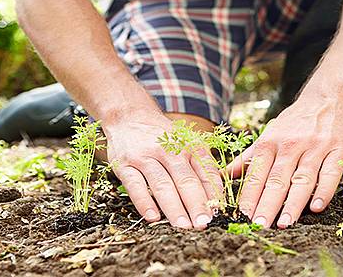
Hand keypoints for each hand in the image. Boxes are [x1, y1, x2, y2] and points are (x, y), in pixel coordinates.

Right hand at [104, 112, 221, 228]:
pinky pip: (135, 186)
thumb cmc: (163, 137)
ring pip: (162, 185)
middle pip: (185, 180)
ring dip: (174, 208)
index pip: (205, 171)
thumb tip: (216, 199)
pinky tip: (153, 218)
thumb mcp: (187, 143)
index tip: (218, 212)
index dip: (213, 193)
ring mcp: (145, 157)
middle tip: (203, 224)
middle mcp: (169, 150)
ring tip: (183, 226)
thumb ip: (200, 167)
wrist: (129, 116)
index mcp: (189, 145)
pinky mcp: (125, 165)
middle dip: (196, 204)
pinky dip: (144, 202)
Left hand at [230, 93, 342, 227]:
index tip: (241, 217)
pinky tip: (317, 207)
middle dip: (267, 204)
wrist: (330, 95)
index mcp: (270, 142)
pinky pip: (330, 173)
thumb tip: (223, 175)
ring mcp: (315, 148)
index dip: (249, 196)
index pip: (257, 174)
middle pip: (277, 179)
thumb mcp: (269, 133)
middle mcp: (291, 145)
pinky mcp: (338, 149)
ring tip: (284, 223)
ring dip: (293, 203)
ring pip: (302, 179)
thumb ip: (248, 157)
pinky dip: (324, 190)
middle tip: (259, 226)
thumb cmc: (296, 119)